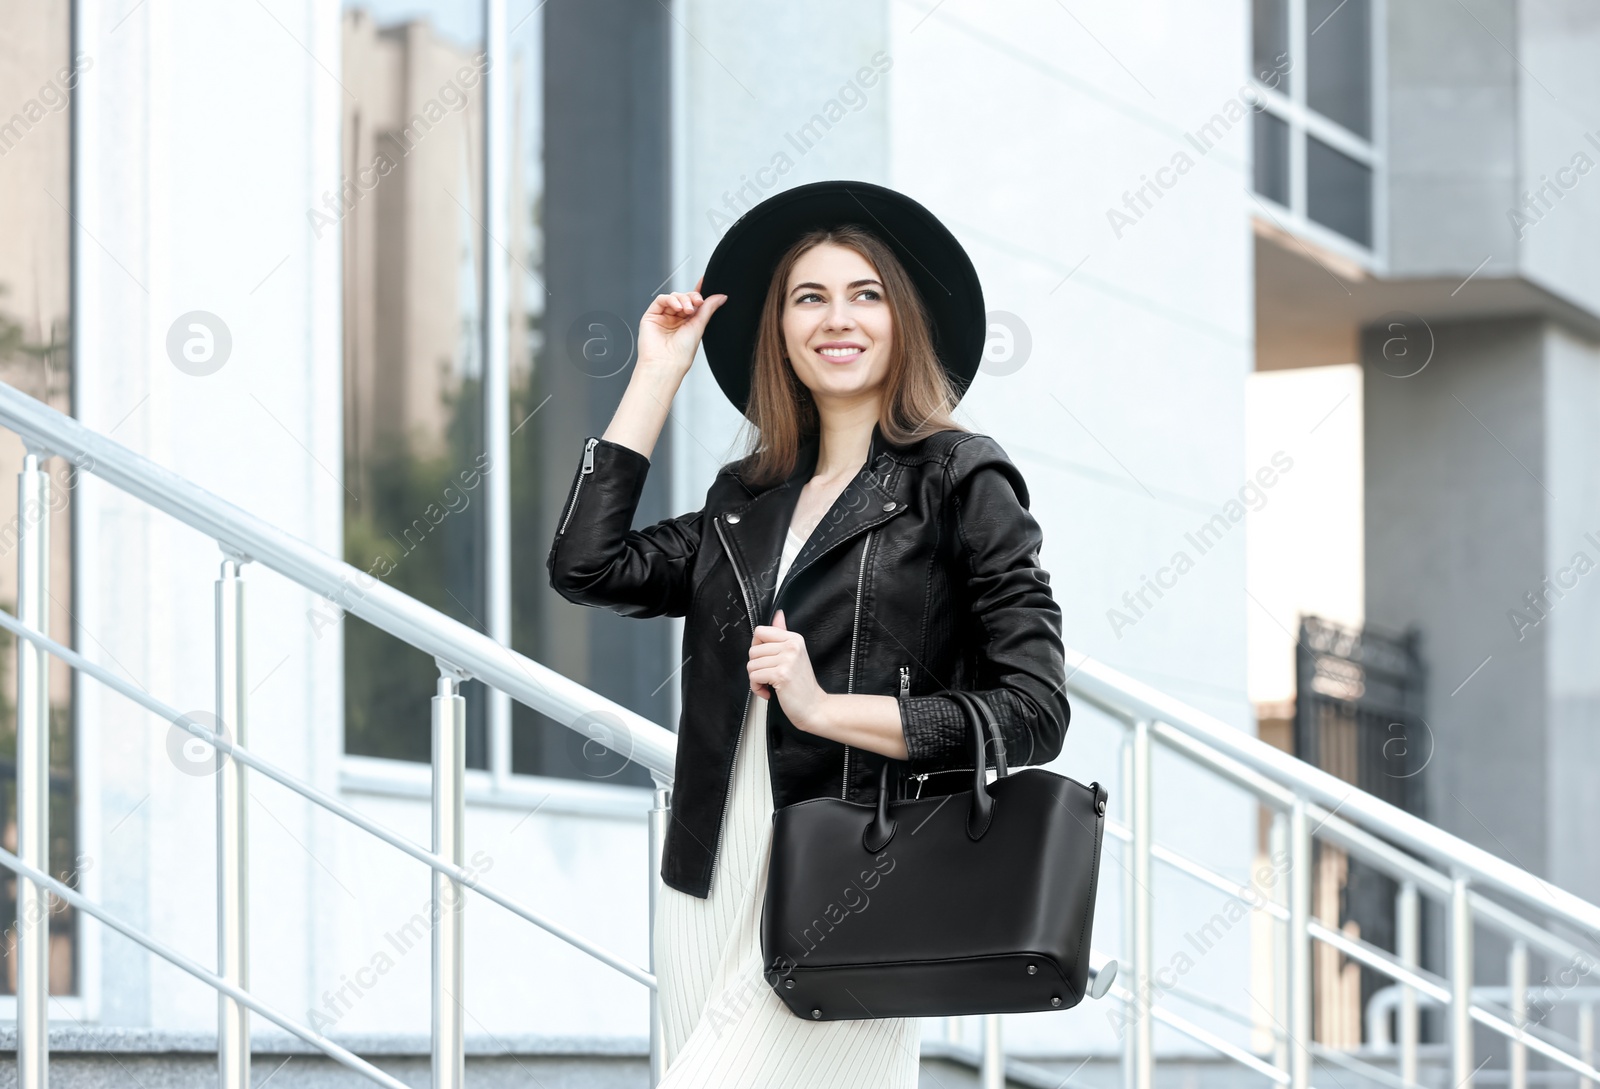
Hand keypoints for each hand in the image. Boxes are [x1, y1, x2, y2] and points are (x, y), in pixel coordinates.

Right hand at [638, 273, 726, 377]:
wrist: (666, 364)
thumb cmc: (681, 353)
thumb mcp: (699, 327)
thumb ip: (708, 309)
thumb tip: (721, 297)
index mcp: (687, 323)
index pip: (693, 303)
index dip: (699, 292)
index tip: (706, 281)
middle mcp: (675, 319)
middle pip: (684, 298)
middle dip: (692, 297)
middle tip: (698, 302)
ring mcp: (663, 317)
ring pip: (673, 297)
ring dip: (683, 299)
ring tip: (688, 310)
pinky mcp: (651, 315)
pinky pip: (661, 300)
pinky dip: (671, 300)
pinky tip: (678, 307)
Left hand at [747, 609, 829, 733]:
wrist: (814, 707)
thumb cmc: (802, 684)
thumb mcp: (795, 654)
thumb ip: (783, 634)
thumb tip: (778, 615)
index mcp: (794, 638)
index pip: (760, 631)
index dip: (757, 647)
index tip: (765, 659)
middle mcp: (792, 646)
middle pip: (753, 650)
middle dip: (756, 667)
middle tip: (768, 675)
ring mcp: (787, 660)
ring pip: (751, 664)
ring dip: (756, 679)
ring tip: (769, 684)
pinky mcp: (781, 675)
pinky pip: (754, 677)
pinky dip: (757, 688)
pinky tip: (768, 692)